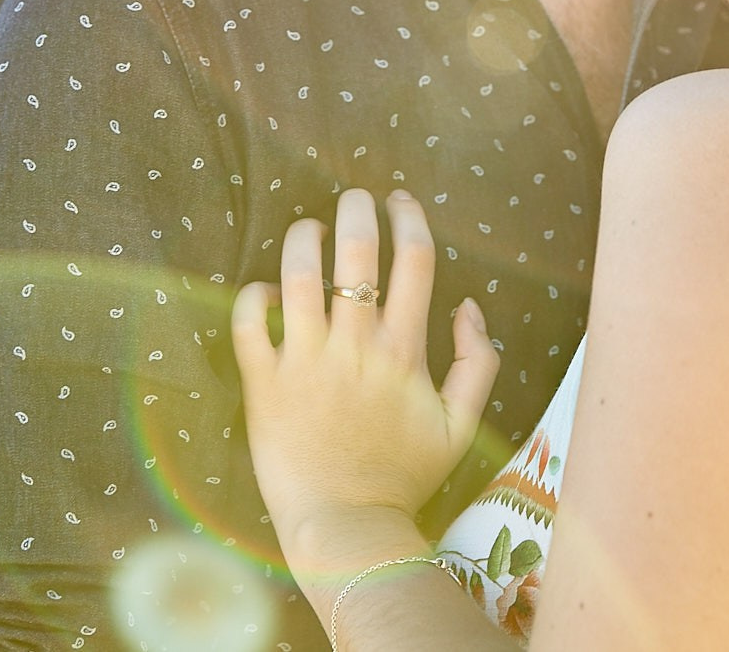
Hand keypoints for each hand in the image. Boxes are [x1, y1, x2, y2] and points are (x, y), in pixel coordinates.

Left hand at [232, 189, 498, 576]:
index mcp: (404, 351)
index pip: (414, 260)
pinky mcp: (264, 383)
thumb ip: (479, 363)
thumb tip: (467, 306)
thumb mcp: (461, 425)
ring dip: (303, 240)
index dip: (410, 219)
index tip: (402, 202)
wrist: (346, 529)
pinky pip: (249, 322)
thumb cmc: (405, 478)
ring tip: (307, 230)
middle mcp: (354, 346)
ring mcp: (305, 362)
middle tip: (355, 198)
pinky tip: (264, 291)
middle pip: (357, 253)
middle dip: (357, 211)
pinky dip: (253, 296)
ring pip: (298, 275)